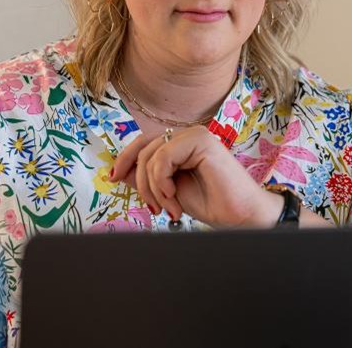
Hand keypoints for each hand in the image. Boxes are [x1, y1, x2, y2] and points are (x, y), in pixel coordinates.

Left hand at [108, 125, 282, 227]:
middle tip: (152, 207)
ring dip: (153, 187)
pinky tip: (173, 195)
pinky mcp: (202, 141)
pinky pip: (164, 157)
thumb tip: (118, 171)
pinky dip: (162, 180)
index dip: (125, 159)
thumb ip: (146, 178)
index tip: (112, 178)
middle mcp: (188, 135)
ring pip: (151, 155)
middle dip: (140, 181)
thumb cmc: (210, 203)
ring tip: (169, 206)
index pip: (143, 143)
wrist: (238, 215)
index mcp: (181, 144)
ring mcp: (196, 135)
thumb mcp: (167, 191)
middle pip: (143, 148)